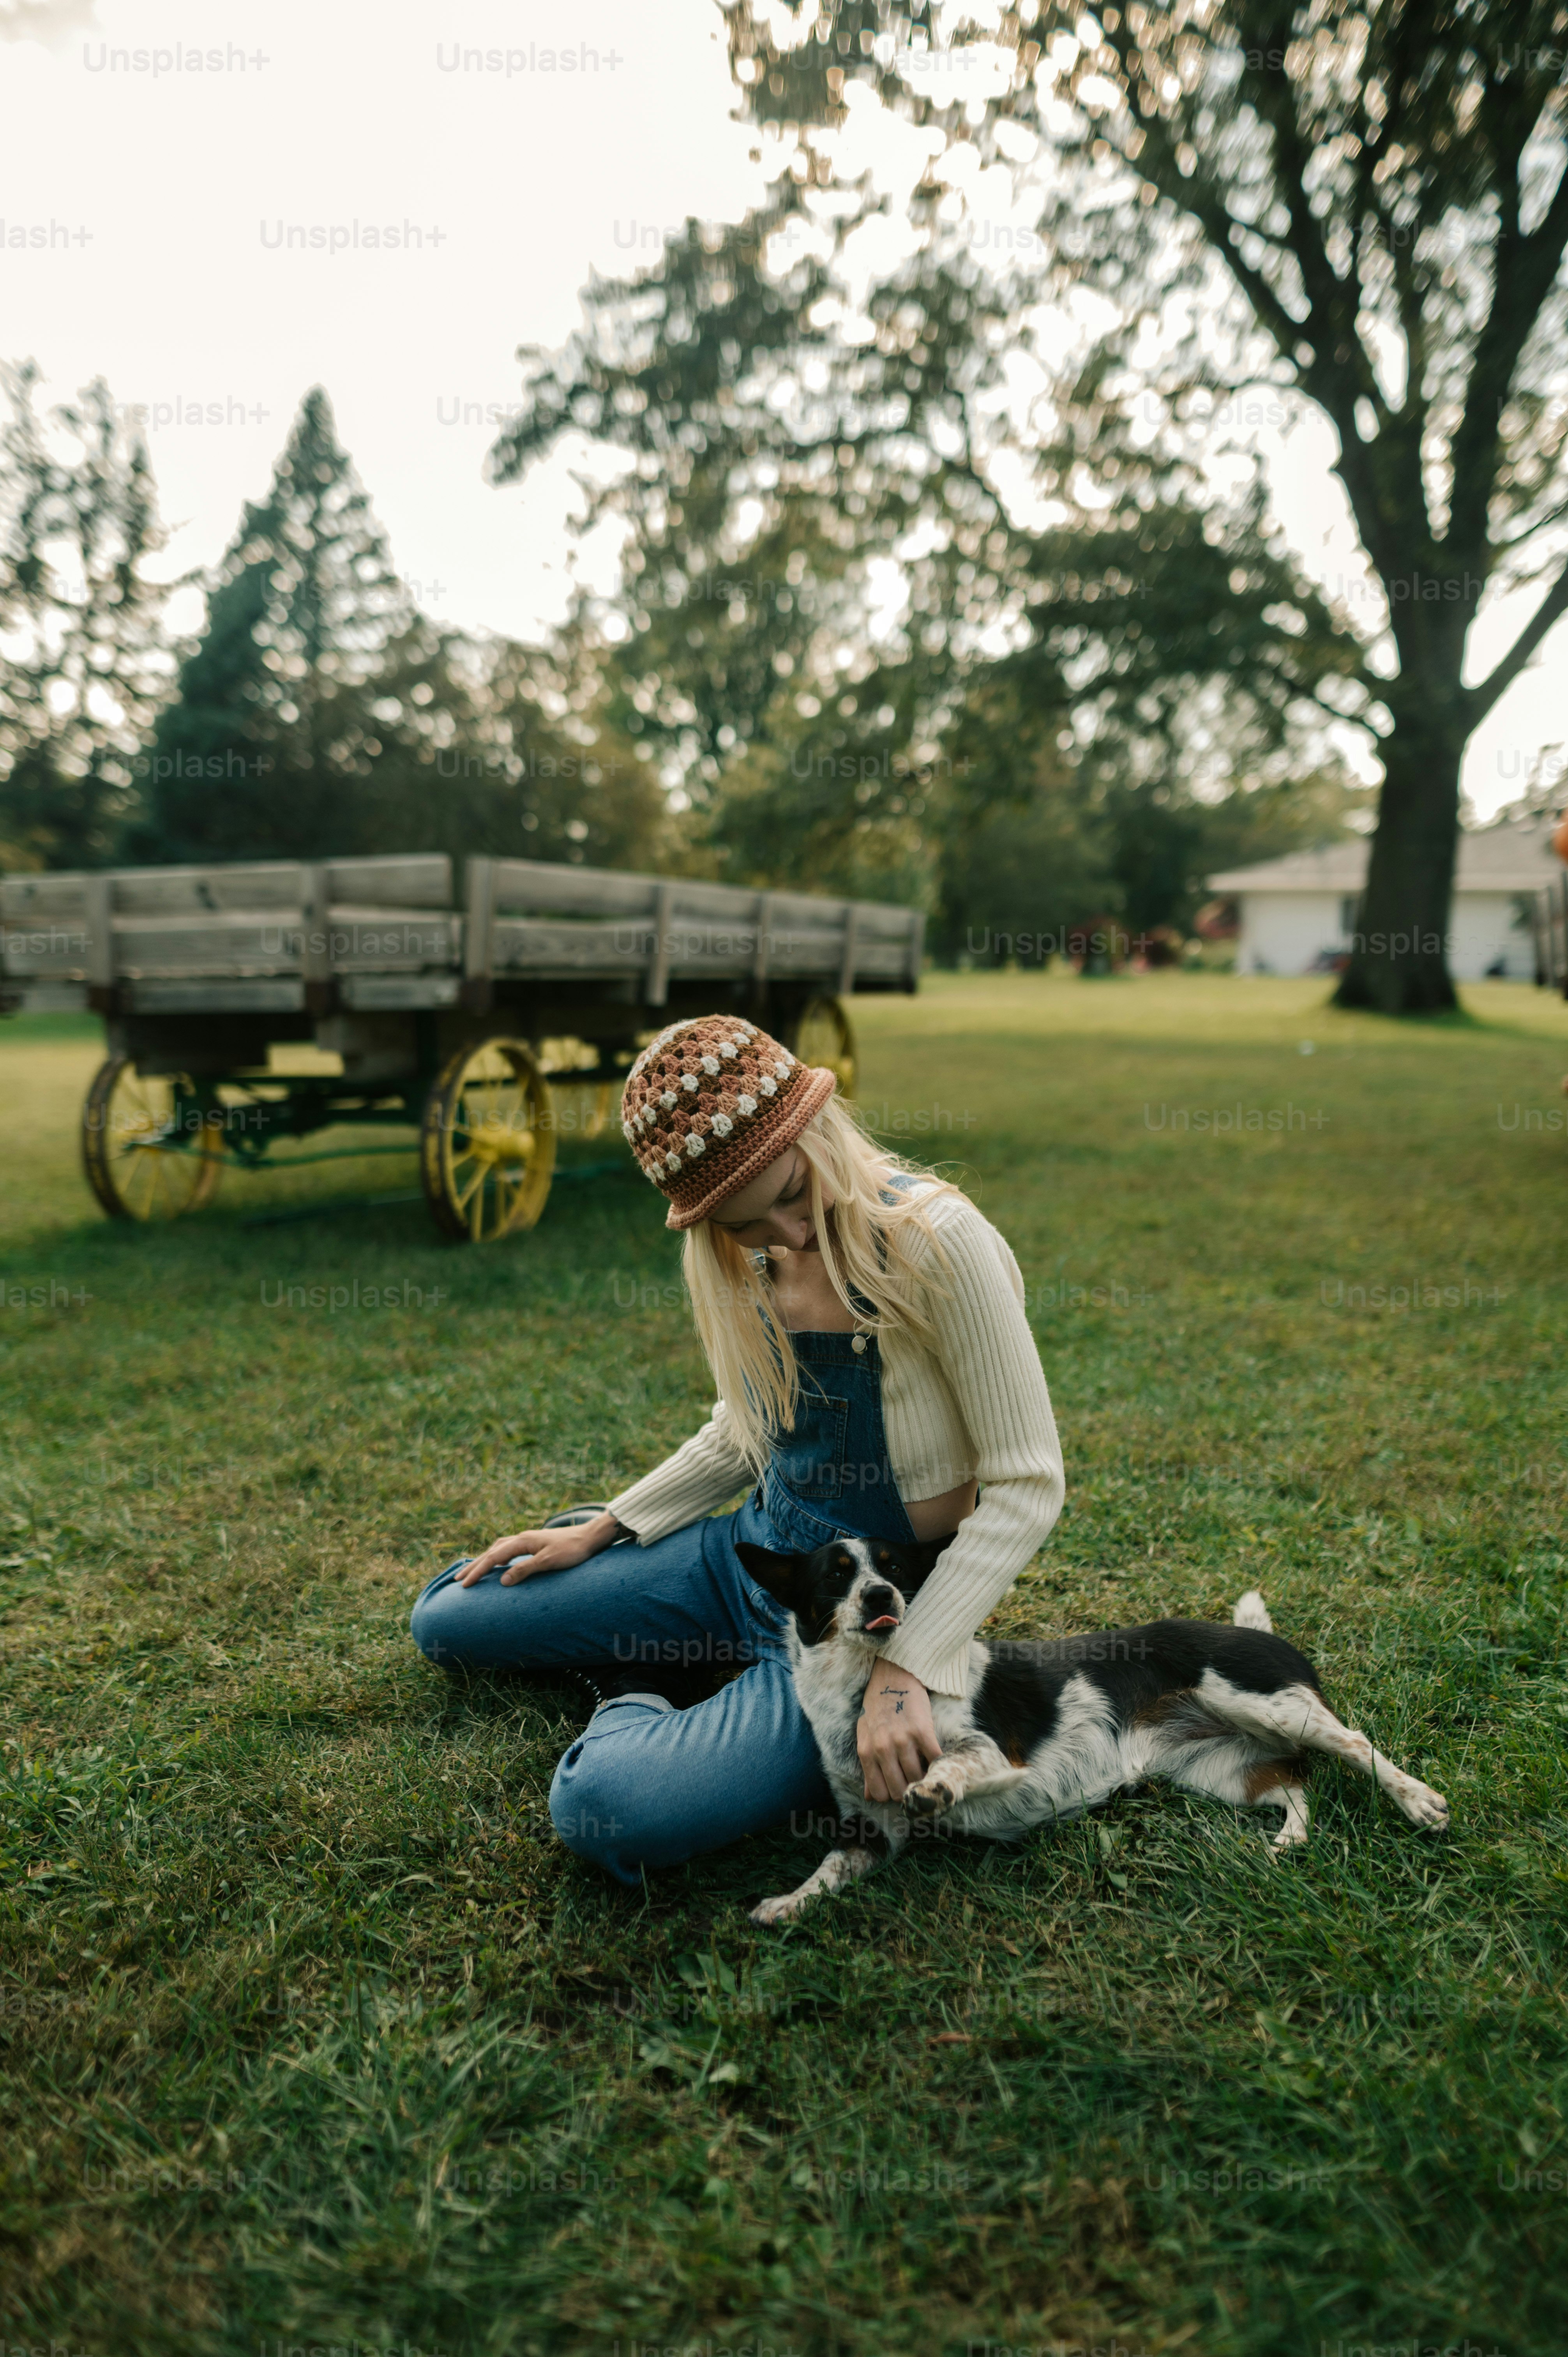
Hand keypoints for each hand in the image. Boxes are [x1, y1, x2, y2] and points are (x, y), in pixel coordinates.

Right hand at [454, 1510, 624, 1588]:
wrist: (591, 1537)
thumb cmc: (572, 1550)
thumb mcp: (549, 1562)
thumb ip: (525, 1570)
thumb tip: (502, 1580)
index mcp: (522, 1541)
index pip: (493, 1558)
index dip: (477, 1571)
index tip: (464, 1585)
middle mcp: (521, 1538)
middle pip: (491, 1552)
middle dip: (474, 1566)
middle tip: (457, 1580)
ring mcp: (527, 1540)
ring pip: (497, 1549)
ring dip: (483, 1561)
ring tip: (471, 1572)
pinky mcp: (533, 1543)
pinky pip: (507, 1550)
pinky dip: (496, 1557)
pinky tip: (497, 1563)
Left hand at [857, 1657, 940, 1803]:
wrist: (893, 1676)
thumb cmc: (877, 1707)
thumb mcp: (864, 1735)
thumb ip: (867, 1767)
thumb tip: (868, 1797)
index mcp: (866, 1752)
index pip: (879, 1793)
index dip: (891, 1795)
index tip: (899, 1788)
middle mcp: (882, 1749)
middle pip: (899, 1790)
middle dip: (908, 1789)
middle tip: (913, 1780)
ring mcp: (902, 1740)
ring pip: (917, 1778)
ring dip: (923, 1778)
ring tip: (924, 1770)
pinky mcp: (922, 1730)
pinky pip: (934, 1759)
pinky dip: (937, 1764)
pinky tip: (935, 1760)